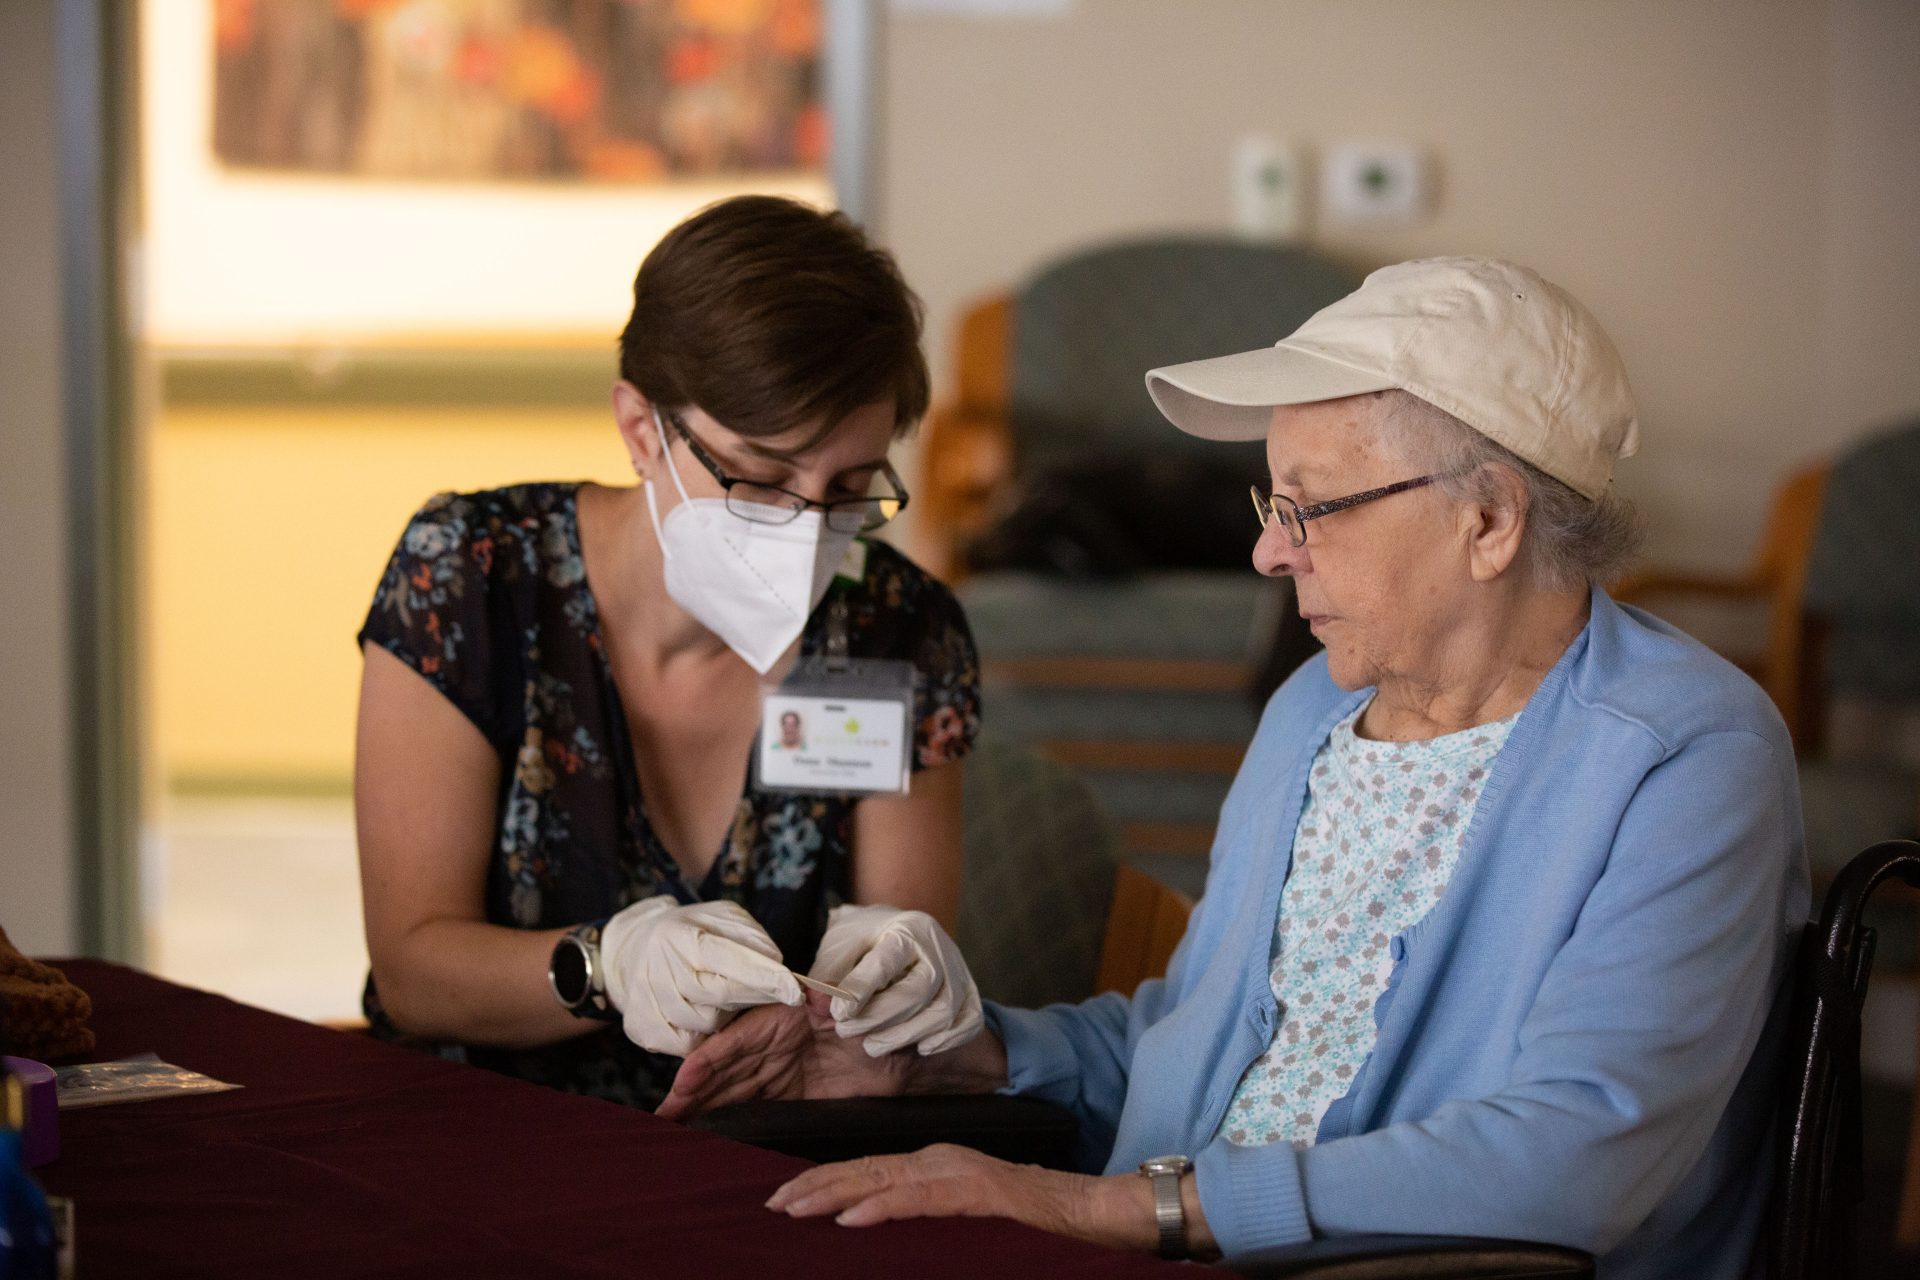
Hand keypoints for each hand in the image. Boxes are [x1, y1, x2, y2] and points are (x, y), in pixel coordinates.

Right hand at [600, 896, 801, 1056]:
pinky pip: (686, 1045)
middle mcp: (659, 969)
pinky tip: (705, 1013)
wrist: (633, 949)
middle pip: (718, 998)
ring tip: (726, 998)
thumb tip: (775, 965)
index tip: (794, 990)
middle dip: (751, 997)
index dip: (764, 978)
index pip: (729, 962)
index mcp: (680, 936)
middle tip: (767, 990)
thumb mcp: (722, 919)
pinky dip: (703, 1035)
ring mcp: (647, 1002)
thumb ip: (750, 939)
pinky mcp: (642, 1029)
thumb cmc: (690, 932)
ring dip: (726, 1016)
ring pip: (705, 1025)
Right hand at [655, 992, 913, 1120]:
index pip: (735, 1040)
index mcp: (781, 1017)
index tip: (684, 1081)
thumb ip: (836, 1000)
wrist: (908, 1050)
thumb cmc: (883, 1020)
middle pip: (724, 1071)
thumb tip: (818, 996)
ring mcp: (778, 1071)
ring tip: (672, 1132)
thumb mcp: (859, 1005)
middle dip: (692, 1094)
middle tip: (663, 1119)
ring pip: (731, 1093)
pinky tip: (708, 1136)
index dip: (707, 1061)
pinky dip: (727, 1122)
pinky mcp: (789, 1097)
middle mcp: (773, 1045)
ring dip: (702, 1111)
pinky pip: (751, 1109)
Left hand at [765, 1144, 1156, 1250]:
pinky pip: (921, 1200)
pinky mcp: (979, 1191)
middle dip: (815, 1185)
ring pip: (884, 1179)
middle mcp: (941, 1160)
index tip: (783, 1197)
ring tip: (794, 1208)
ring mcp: (959, 1171)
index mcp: (936, 1165)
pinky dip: (882, 1208)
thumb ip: (930, 1215)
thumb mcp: (967, 1219)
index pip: (868, 1171)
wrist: (1091, 1213)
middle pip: (865, 1169)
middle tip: (771, 1203)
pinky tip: (850, 1220)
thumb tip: (879, 1231)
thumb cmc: (1032, 1224)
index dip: (824, 1182)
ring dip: (835, 1194)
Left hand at [809, 905, 982, 1056]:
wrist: (901, 932)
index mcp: (907, 929)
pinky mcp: (970, 994)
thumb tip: (814, 999)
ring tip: (872, 1047)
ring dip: (906, 1035)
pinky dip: (947, 1040)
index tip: (838, 1013)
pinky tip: (921, 1049)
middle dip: (879, 1017)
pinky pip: (969, 1022)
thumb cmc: (866, 940)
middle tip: (845, 1032)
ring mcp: (958, 972)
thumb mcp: (841, 944)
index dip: (861, 990)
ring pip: (943, 1012)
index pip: (887, 962)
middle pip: (918, 991)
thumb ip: (829, 971)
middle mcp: (939, 949)